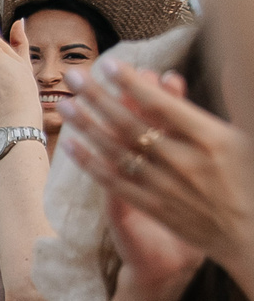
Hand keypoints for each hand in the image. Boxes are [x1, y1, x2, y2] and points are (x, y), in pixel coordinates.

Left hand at [63, 56, 253, 285]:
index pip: (164, 106)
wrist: (250, 235)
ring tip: (65, 104)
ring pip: (118, 151)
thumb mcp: (245, 140)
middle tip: (74, 76)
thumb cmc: (252, 179)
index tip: (110, 65)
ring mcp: (167, 186)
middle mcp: (186, 162)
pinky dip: (91, 163)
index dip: (134, 85)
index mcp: (213, 140)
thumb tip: (211, 71)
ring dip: (88, 126)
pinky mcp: (154, 207)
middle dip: (99, 99)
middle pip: (132, 125)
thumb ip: (226, 107)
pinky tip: (72, 144)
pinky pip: (115, 183)